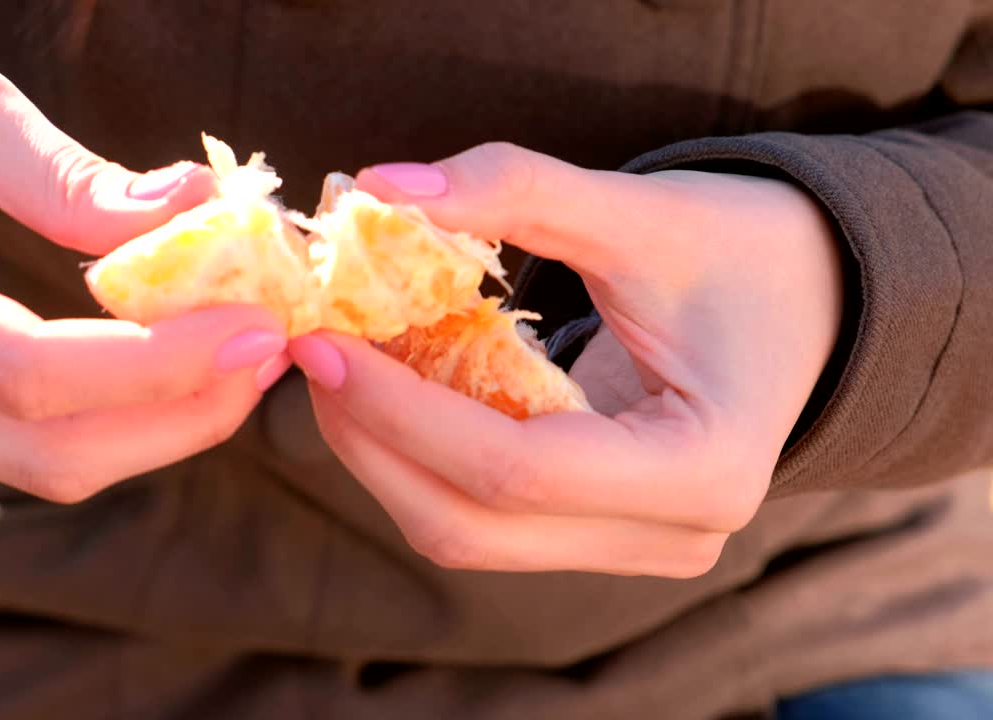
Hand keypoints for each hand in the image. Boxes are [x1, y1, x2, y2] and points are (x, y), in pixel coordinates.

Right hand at [0, 41, 289, 501]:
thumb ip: (66, 172)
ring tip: (245, 356)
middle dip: (182, 410)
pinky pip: (34, 449)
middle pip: (46, 446)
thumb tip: (194, 206)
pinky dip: (124, 419)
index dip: (151, 361)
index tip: (252, 325)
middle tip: (270, 346)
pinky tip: (183, 367)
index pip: (19, 368)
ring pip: (47, 466)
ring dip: (166, 425)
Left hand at [289, 143, 842, 575]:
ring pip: (465, 531)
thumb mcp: (642, 210)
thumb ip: (518, 188)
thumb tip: (383, 188)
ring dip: (384, 453)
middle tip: (314, 351)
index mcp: (703, 470)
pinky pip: (481, 512)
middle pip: (473, 523)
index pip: (517, 471)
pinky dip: (420, 455)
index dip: (403, 411)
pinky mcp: (597, 532)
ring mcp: (632, 546)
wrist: (807, 302)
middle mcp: (670, 536)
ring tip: (342, 363)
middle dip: (372, 440)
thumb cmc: (744, 251)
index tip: (324, 344)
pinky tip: (390, 387)